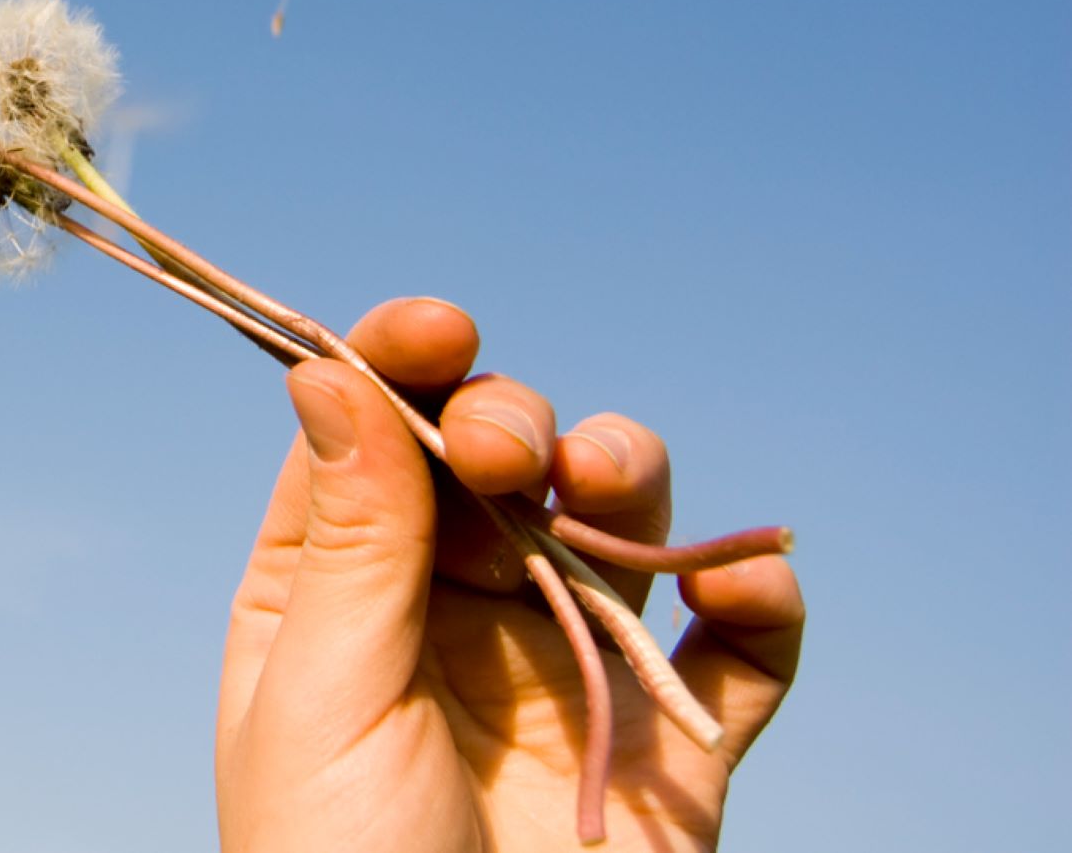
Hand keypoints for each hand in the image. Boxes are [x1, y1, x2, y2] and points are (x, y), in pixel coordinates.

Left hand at [216, 298, 803, 851]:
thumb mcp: (320, 702)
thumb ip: (351, 542)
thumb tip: (330, 370)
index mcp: (333, 598)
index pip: (367, 442)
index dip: (400, 365)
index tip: (436, 325)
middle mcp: (450, 616)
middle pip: (494, 463)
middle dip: (509, 422)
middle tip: (509, 452)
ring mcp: (566, 673)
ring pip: (613, 525)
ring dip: (624, 477)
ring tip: (602, 486)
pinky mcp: (669, 750)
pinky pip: (735, 655)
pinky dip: (754, 603)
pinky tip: (738, 588)